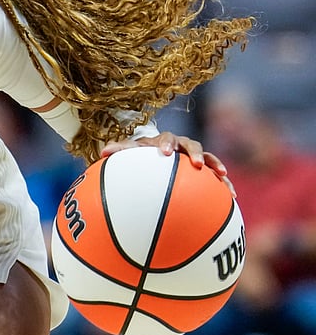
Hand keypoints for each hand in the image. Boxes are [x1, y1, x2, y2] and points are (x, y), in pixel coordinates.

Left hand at [101, 131, 234, 195]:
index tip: (165, 153)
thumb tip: (103, 152)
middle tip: (195, 164)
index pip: (166, 139)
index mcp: (163, 142)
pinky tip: (232, 196)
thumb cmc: (140, 158)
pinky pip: (217, 177)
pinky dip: (224, 184)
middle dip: (194, 152)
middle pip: (191, 144)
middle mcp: (182, 147)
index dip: (167, 144)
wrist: (154, 159)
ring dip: (215, 165)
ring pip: (209, 158)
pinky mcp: (204, 172)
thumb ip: (118, 152)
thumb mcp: (129, 156)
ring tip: (222, 176)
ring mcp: (194, 158)